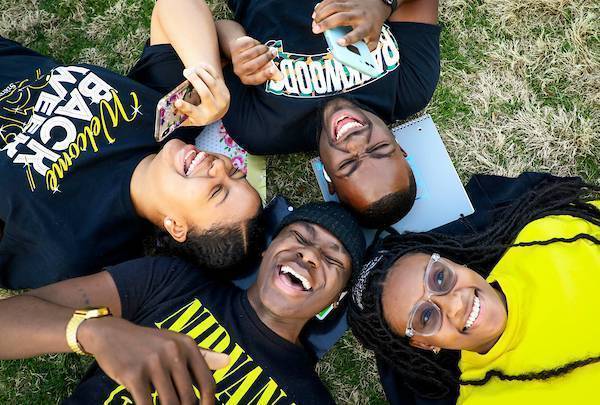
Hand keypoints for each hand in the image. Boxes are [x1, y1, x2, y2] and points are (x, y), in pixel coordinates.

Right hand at [79, 317, 229, 404]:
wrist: (111, 334)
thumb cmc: (149, 344)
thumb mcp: (177, 343)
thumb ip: (203, 355)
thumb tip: (228, 361)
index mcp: (187, 345)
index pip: (207, 383)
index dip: (208, 404)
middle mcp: (173, 352)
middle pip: (188, 398)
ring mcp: (153, 362)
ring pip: (169, 404)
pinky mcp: (133, 374)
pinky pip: (146, 404)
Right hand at [175, 64, 230, 125]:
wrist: (218, 112)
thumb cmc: (199, 113)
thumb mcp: (191, 116)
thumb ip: (182, 110)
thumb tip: (172, 102)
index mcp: (202, 117)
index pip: (193, 112)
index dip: (185, 107)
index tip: (177, 102)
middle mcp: (214, 109)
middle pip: (204, 93)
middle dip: (195, 80)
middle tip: (185, 72)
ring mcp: (221, 99)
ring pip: (212, 83)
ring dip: (201, 73)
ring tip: (191, 68)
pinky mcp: (225, 90)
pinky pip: (216, 77)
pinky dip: (208, 70)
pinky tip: (200, 66)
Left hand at [229, 36, 283, 85]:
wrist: (241, 50)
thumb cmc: (255, 61)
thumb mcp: (263, 68)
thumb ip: (272, 73)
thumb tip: (281, 77)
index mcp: (247, 79)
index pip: (256, 79)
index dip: (265, 75)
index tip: (274, 70)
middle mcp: (239, 71)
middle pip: (254, 65)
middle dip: (266, 58)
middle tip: (274, 52)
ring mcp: (236, 60)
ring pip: (251, 54)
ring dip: (262, 49)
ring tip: (266, 48)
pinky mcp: (235, 48)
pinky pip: (247, 45)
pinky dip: (255, 43)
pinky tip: (257, 44)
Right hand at [312, 0, 390, 50]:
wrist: (378, 5)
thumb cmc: (372, 26)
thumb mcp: (374, 39)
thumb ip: (366, 50)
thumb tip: (353, 60)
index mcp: (366, 27)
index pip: (357, 34)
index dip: (348, 39)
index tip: (339, 42)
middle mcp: (359, 15)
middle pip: (341, 18)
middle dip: (327, 23)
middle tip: (315, 30)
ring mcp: (352, 5)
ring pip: (334, 6)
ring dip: (322, 14)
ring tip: (314, 23)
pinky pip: (332, 0)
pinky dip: (322, 5)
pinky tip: (316, 12)